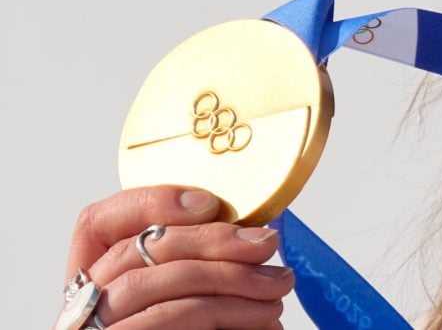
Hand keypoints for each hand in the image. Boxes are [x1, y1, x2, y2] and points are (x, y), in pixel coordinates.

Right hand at [63, 185, 293, 328]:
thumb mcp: (194, 301)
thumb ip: (199, 267)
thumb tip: (256, 233)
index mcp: (95, 284)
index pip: (98, 224)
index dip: (150, 202)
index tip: (210, 203)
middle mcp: (84, 308)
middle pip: (138, 250)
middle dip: (213, 240)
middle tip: (267, 245)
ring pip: (158, 283)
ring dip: (231, 278)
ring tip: (277, 288)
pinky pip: (173, 319)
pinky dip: (227, 312)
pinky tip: (263, 318)